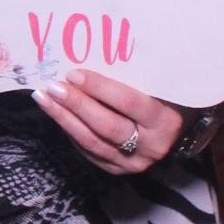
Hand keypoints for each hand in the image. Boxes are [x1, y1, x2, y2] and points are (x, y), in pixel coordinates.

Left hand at [31, 69, 183, 175]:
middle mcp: (151, 147)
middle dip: (76, 104)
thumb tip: (95, 53)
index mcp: (166, 122)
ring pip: (92, 142)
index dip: (100, 88)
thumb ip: (137, 76)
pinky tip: (56, 113)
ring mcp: (133, 163)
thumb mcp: (162, 87)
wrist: (180, 135)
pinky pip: (88, 151)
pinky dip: (70, 131)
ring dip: (63, 118)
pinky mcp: (117, 170)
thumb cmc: (169, 101)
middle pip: (106, 126)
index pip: (129, 103)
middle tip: (53, 86)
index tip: (74, 73)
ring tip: (43, 98)